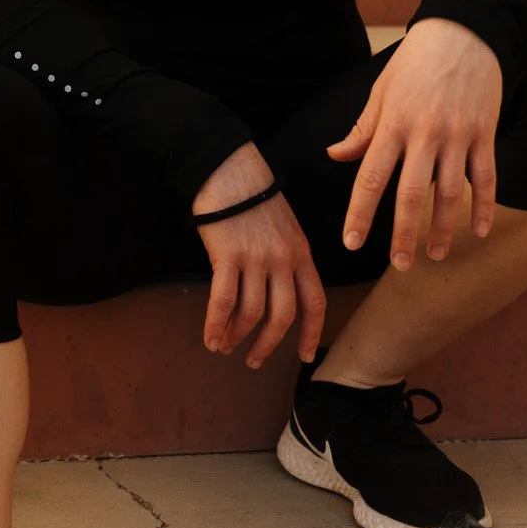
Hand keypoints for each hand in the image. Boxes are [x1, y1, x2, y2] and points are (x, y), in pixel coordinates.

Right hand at [191, 143, 325, 368]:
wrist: (229, 167)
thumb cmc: (253, 196)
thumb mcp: (284, 227)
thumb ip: (286, 258)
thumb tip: (273, 293)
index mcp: (302, 253)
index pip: (316, 302)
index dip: (312, 333)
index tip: (304, 356)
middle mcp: (284, 259)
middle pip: (284, 316)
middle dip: (269, 345)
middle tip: (254, 360)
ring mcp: (257, 258)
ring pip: (253, 313)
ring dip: (238, 336)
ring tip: (226, 348)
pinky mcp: (228, 255)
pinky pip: (223, 301)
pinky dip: (216, 324)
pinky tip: (210, 338)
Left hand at [326, 18, 501, 270]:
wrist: (465, 29)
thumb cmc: (415, 62)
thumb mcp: (382, 91)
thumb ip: (362, 129)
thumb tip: (335, 157)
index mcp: (392, 124)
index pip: (371, 178)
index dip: (360, 213)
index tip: (351, 242)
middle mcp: (424, 133)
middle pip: (410, 195)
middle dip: (403, 235)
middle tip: (399, 265)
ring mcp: (457, 134)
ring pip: (449, 193)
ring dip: (443, 230)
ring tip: (435, 256)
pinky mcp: (484, 132)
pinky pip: (485, 177)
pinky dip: (484, 206)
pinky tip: (479, 230)